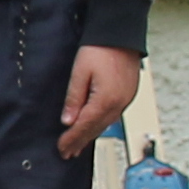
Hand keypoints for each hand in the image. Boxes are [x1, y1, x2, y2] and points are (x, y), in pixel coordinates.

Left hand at [59, 43, 141, 158]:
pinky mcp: (128, 95)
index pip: (84, 126)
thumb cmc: (99, 49)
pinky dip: (101, 125)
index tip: (61, 149)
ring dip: (91, 135)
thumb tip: (68, 121)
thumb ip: (74, 98)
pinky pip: (112, 116)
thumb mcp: (79, 72)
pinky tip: (94, 128)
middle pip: (95, 129)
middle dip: (80, 142)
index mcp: (105, 100)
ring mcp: (125, 100)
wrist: (121, 35)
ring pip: (105, 124)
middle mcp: (118, 104)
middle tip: (67, 153)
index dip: (71, 139)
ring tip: (78, 146)